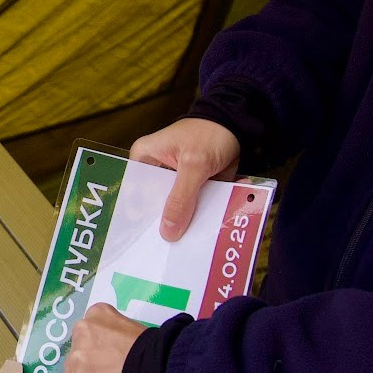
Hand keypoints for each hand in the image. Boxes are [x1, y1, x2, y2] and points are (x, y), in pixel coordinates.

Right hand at [130, 117, 242, 239]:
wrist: (237, 124)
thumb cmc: (209, 133)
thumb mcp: (194, 165)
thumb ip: (181, 198)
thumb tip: (167, 232)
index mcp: (144, 159)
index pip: (135, 193)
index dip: (140, 217)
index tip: (143, 243)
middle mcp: (155, 171)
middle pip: (156, 205)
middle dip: (166, 224)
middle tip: (171, 249)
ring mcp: (175, 181)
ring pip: (177, 210)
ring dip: (189, 223)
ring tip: (194, 244)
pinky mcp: (193, 187)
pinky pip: (195, 207)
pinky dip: (206, 215)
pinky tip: (213, 227)